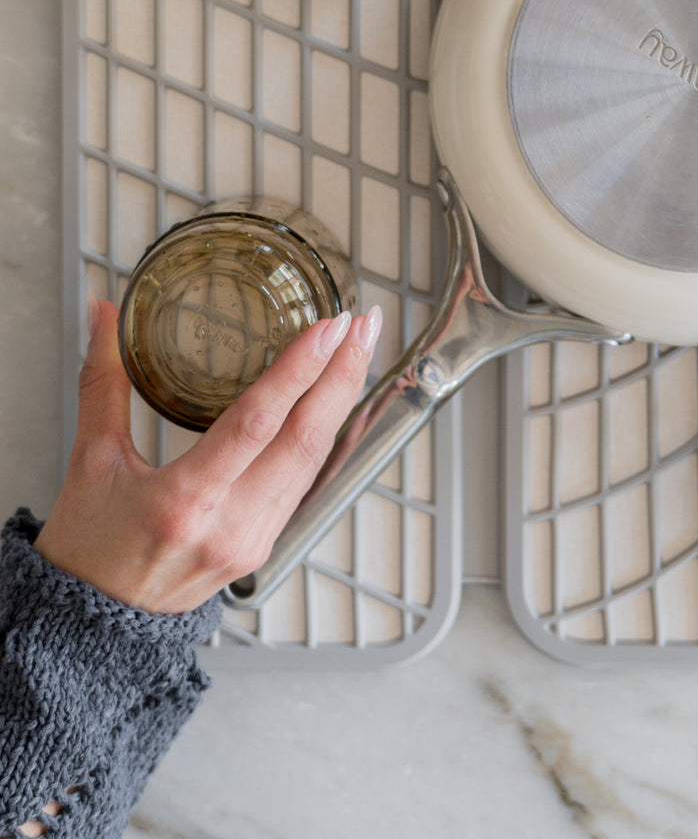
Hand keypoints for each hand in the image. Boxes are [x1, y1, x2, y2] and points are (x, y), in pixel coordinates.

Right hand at [34, 299, 381, 614]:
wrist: (93, 629)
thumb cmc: (86, 551)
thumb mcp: (89, 461)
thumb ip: (103, 383)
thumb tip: (105, 317)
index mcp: (184, 501)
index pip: (257, 424)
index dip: (298, 371)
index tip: (329, 328)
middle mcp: (231, 524)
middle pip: (306, 440)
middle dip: (343, 375)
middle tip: (363, 324)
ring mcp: (255, 539)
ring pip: (314, 460)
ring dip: (341, 400)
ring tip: (357, 349)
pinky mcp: (265, 545)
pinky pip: (305, 481)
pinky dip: (323, 435)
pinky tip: (334, 402)